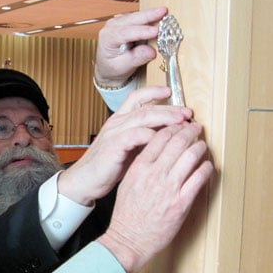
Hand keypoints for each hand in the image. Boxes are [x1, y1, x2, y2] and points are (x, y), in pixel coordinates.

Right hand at [58, 86, 192, 204]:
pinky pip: (136, 135)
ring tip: (182, 122)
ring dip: (165, 118)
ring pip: (143, 117)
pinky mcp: (114, 145)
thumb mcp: (128, 147)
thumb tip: (168, 134)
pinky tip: (164, 139)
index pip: (136, 97)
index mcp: (119, 120)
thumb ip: (144, 138)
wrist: (85, 180)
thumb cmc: (107, 165)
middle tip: (187, 113)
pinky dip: (152, 135)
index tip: (171, 92)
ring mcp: (114, 133)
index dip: (154, 92)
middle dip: (169, 108)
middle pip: (146, 107)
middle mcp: (116, 122)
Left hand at [94, 7, 167, 86]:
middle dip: (148, 15)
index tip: (155, 32)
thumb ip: (136, 58)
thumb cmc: (112, 67)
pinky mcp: (126, 21)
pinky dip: (149, 17)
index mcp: (108, 38)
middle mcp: (112, 26)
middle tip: (163, 11)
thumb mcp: (123, 67)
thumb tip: (151, 51)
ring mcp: (119, 22)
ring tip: (164, 13)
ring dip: (150, 15)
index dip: (141, 32)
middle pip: (131, 19)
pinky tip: (158, 17)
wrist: (107, 66)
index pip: (126, 33)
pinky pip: (138, 17)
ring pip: (136, 16)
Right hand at [98, 121, 213, 272]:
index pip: (159, 138)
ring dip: (200, 147)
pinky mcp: (181, 202)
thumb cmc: (126, 213)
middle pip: (177, 143)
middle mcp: (155, 174)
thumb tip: (154, 152)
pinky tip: (208, 165)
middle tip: (195, 128)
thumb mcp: (127, 182)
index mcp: (139, 167)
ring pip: (190, 157)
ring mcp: (169, 188)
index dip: (172, 128)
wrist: (129, 237)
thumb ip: (140, 165)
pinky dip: (206, 168)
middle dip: (189, 132)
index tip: (179, 125)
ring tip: (203, 144)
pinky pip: (198, 179)